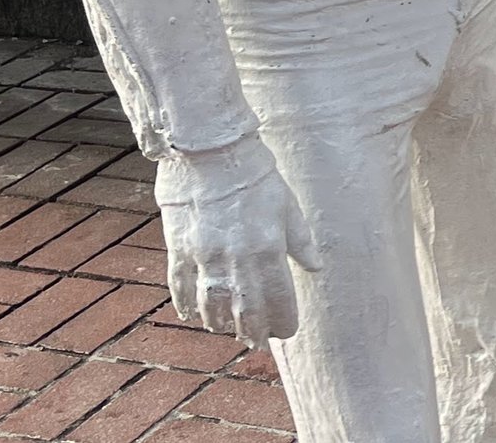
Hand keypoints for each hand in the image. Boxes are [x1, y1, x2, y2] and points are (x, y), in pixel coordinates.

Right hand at [153, 132, 320, 345]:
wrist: (211, 151)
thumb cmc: (256, 175)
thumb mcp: (287, 206)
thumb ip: (300, 240)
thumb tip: (316, 268)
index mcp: (268, 248)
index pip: (279, 298)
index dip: (283, 319)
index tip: (288, 331)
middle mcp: (236, 258)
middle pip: (245, 309)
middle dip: (253, 331)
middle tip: (257, 343)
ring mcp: (204, 256)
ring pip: (212, 305)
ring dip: (221, 323)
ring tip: (229, 331)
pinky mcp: (179, 248)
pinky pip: (181, 286)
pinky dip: (187, 304)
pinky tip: (193, 315)